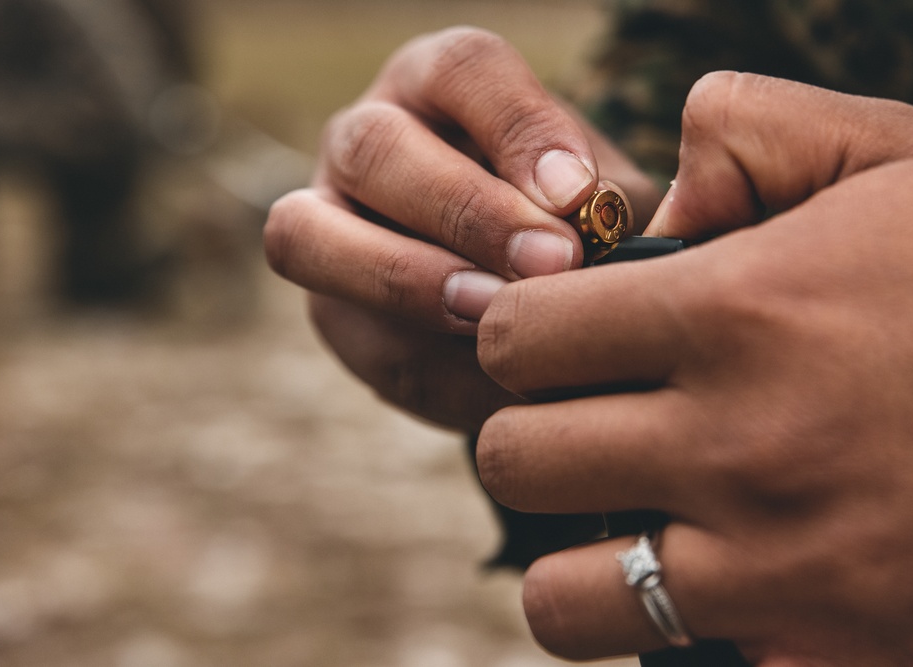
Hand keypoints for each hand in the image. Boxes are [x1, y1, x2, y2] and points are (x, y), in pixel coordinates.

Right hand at [263, 27, 658, 429]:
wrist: (530, 300)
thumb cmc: (573, 228)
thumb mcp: (605, 203)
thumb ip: (603, 206)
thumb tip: (587, 228)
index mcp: (440, 86)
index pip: (462, 69)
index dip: (518, 127)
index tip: (578, 193)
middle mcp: (367, 137)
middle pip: (377, 147)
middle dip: (466, 211)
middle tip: (550, 262)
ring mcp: (325, 217)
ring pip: (307, 231)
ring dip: (406, 277)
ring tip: (492, 318)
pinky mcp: (327, 303)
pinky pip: (345, 327)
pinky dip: (421, 362)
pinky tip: (490, 381)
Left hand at [476, 72, 912, 664]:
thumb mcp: (884, 145)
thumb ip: (740, 133)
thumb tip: (644, 200)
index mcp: (733, 310)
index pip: (514, 337)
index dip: (517, 332)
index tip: (552, 337)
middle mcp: (743, 444)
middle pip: (515, 461)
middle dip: (533, 434)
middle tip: (585, 422)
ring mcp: (787, 566)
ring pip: (568, 598)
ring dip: (576, 557)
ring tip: (626, 518)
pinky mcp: (840, 649)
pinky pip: (684, 665)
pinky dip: (680, 628)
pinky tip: (719, 576)